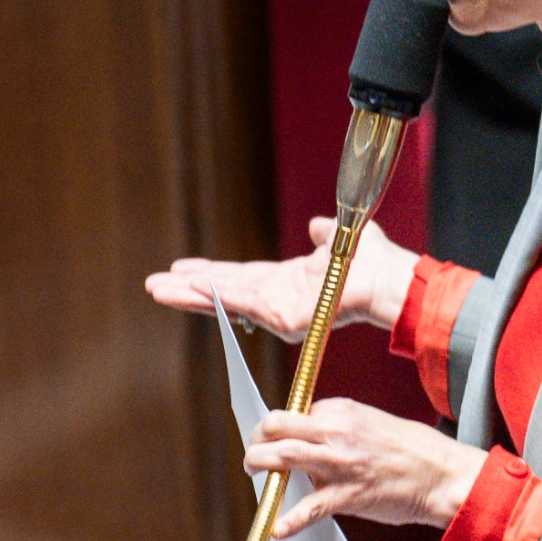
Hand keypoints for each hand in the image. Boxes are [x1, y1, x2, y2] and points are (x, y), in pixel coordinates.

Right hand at [145, 215, 419, 340]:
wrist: (387, 279)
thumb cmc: (371, 264)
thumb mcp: (337, 240)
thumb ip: (323, 235)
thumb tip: (315, 225)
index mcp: (286, 282)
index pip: (239, 278)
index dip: (210, 274)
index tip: (183, 269)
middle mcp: (276, 298)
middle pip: (222, 292)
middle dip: (187, 289)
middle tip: (154, 285)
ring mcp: (277, 310)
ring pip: (224, 298)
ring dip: (189, 293)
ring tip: (158, 288)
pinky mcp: (282, 316)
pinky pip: (241, 301)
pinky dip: (213, 292)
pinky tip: (188, 284)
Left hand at [248, 398, 486, 535]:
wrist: (442, 475)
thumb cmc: (413, 450)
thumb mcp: (371, 421)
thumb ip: (338, 425)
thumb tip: (310, 435)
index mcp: (341, 410)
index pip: (294, 413)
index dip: (281, 428)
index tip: (277, 440)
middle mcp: (336, 432)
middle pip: (277, 426)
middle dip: (257, 440)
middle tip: (255, 453)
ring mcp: (339, 464)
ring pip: (283, 457)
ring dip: (258, 465)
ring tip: (254, 473)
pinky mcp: (347, 496)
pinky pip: (309, 508)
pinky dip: (289, 521)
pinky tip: (276, 529)